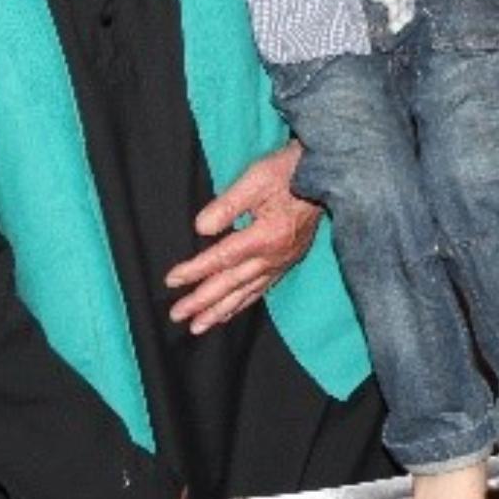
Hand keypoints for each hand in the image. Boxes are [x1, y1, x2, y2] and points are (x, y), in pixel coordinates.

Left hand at [164, 142, 318, 334]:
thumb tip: (201, 229)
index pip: (222, 259)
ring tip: (199, 326)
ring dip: (220, 311)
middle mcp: (273, 257)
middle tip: (177, 316)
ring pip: (246, 293)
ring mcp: (281, 262)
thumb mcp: (255, 179)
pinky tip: (232, 311)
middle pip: (231, 283)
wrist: (327, 176)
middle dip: (203, 302)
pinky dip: (244, 303)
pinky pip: (262, 289)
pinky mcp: (288, 262)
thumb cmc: (288, 172)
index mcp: (264, 237)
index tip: (172, 281)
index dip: (195, 271)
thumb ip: (227, 206)